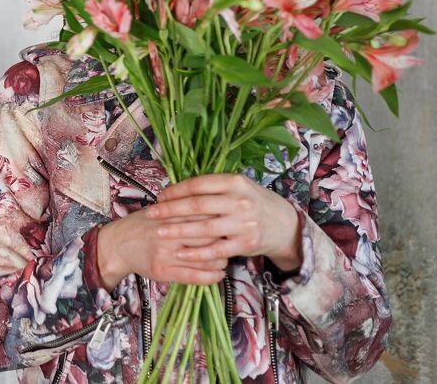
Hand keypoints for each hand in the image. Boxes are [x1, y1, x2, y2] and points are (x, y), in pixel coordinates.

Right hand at [98, 206, 227, 286]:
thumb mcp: (160, 209)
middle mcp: (168, 233)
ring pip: (204, 258)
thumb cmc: (142, 225)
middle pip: (208, 237)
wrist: (117, 245)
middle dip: (223, 241)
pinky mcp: (163, 271)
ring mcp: (165, 253)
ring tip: (224, 259)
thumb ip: (183, 209)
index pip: (204, 216)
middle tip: (230, 243)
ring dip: (221, 260)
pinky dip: (211, 277)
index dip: (220, 221)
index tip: (228, 224)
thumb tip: (216, 209)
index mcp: (168, 214)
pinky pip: (194, 277)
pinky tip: (218, 274)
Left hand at [148, 174, 301, 271]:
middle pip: (198, 205)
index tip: (160, 196)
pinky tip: (181, 253)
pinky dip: (197, 253)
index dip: (176, 191)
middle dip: (171, 210)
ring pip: (204, 228)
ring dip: (179, 231)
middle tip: (152, 213)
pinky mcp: (246, 244)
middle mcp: (241, 201)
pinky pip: (216, 250)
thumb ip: (212, 187)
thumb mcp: (238, 187)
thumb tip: (176, 188)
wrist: (283, 224)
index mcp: (236, 182)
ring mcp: (244, 223)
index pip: (199, 185)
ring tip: (159, 232)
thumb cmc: (252, 202)